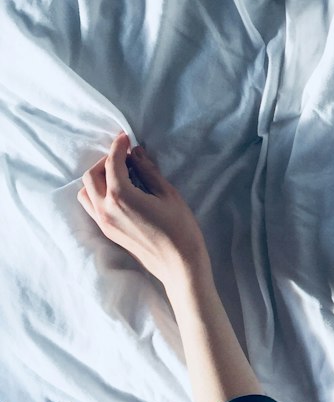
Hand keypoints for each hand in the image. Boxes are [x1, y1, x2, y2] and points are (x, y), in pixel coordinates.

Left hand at [78, 132, 210, 291]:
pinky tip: (118, 191)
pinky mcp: (107, 232)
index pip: (112, 163)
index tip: (125, 136)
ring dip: (98, 178)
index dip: (118, 146)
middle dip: (106, 160)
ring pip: (85, 192)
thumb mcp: (168, 194)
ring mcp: (103, 223)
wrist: (178, 265)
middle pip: (91, 175)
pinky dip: (97, 193)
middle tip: (125, 155)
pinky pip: (91, 206)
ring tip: (120, 174)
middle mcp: (105, 209)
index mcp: (121, 197)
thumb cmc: (180, 228)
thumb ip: (149, 171)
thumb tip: (136, 153)